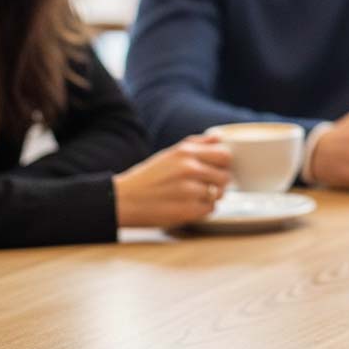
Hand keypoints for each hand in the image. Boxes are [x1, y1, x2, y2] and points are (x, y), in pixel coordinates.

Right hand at [113, 134, 231, 227]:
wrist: (122, 200)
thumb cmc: (148, 177)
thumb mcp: (170, 153)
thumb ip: (197, 144)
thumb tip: (220, 137)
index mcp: (186, 152)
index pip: (225, 155)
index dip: (223, 164)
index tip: (216, 169)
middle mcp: (189, 169)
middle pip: (225, 177)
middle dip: (218, 182)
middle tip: (205, 185)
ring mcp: (189, 191)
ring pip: (219, 194)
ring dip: (210, 196)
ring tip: (194, 196)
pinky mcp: (187, 211)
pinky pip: (210, 209)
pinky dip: (203, 209)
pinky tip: (189, 206)